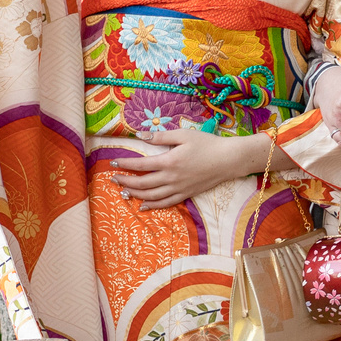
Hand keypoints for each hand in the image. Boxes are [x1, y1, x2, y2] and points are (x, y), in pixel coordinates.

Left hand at [107, 127, 261, 209]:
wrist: (228, 160)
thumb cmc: (207, 144)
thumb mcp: (183, 135)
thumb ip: (160, 136)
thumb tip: (140, 135)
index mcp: (169, 161)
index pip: (140, 165)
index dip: (125, 164)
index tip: (113, 163)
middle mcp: (171, 178)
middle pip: (143, 184)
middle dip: (126, 182)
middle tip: (113, 180)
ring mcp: (179, 188)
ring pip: (152, 196)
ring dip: (135, 195)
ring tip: (124, 191)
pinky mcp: (186, 194)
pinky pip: (166, 203)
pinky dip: (153, 206)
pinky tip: (143, 206)